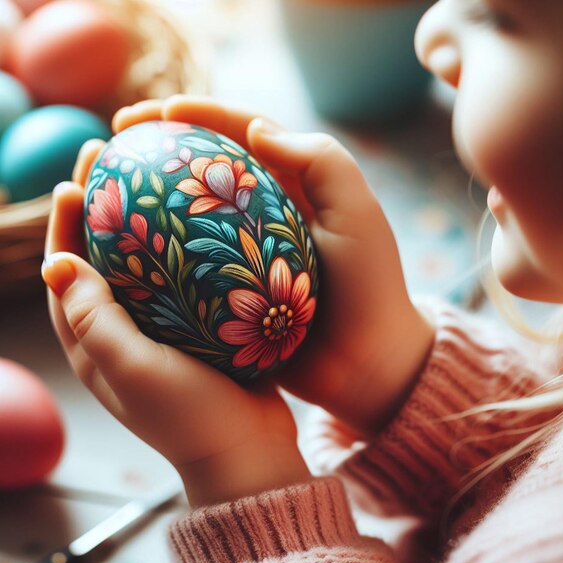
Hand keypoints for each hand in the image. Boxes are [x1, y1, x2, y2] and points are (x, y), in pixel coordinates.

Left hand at [43, 143, 309, 506]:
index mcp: (95, 347)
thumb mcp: (134, 370)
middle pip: (103, 263)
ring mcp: (162, 335)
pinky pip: (184, 282)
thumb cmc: (190, 418)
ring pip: (146, 269)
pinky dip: (186, 250)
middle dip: (102, 213)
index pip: (66, 277)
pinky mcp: (198, 334)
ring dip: (145, 225)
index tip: (77, 180)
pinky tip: (205, 225)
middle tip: (114, 164)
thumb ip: (94, 319)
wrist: (246, 452)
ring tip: (157, 182)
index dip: (66, 227)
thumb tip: (55, 261)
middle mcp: (122, 337)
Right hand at [110, 97, 433, 436]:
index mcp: (292, 187)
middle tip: (114, 140)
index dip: (199, 115)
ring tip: (104, 186)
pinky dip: (155, 254)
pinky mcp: (229, 293)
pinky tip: (120, 248)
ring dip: (146, 199)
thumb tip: (255, 128)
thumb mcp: (357, 214)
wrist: (368, 363)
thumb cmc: (370, 287)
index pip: (240, 136)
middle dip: (158, 146)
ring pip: (186, 216)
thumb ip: (320, 162)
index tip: (157, 112)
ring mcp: (242, 255)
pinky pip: (185, 267)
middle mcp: (262, 215)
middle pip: (203, 169)